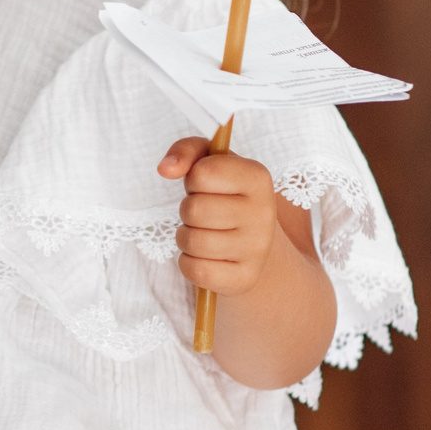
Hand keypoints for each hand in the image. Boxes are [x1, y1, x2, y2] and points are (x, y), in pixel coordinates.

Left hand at [158, 138, 282, 296]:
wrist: (253, 243)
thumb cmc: (224, 196)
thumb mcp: (210, 164)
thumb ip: (187, 151)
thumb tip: (166, 168)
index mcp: (258, 177)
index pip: (201, 173)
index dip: (193, 180)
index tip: (206, 186)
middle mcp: (264, 213)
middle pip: (193, 210)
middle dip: (187, 211)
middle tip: (204, 214)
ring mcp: (257, 249)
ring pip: (191, 241)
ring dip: (186, 237)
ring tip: (204, 233)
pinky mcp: (245, 279)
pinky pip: (195, 270)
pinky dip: (189, 263)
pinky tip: (206, 256)